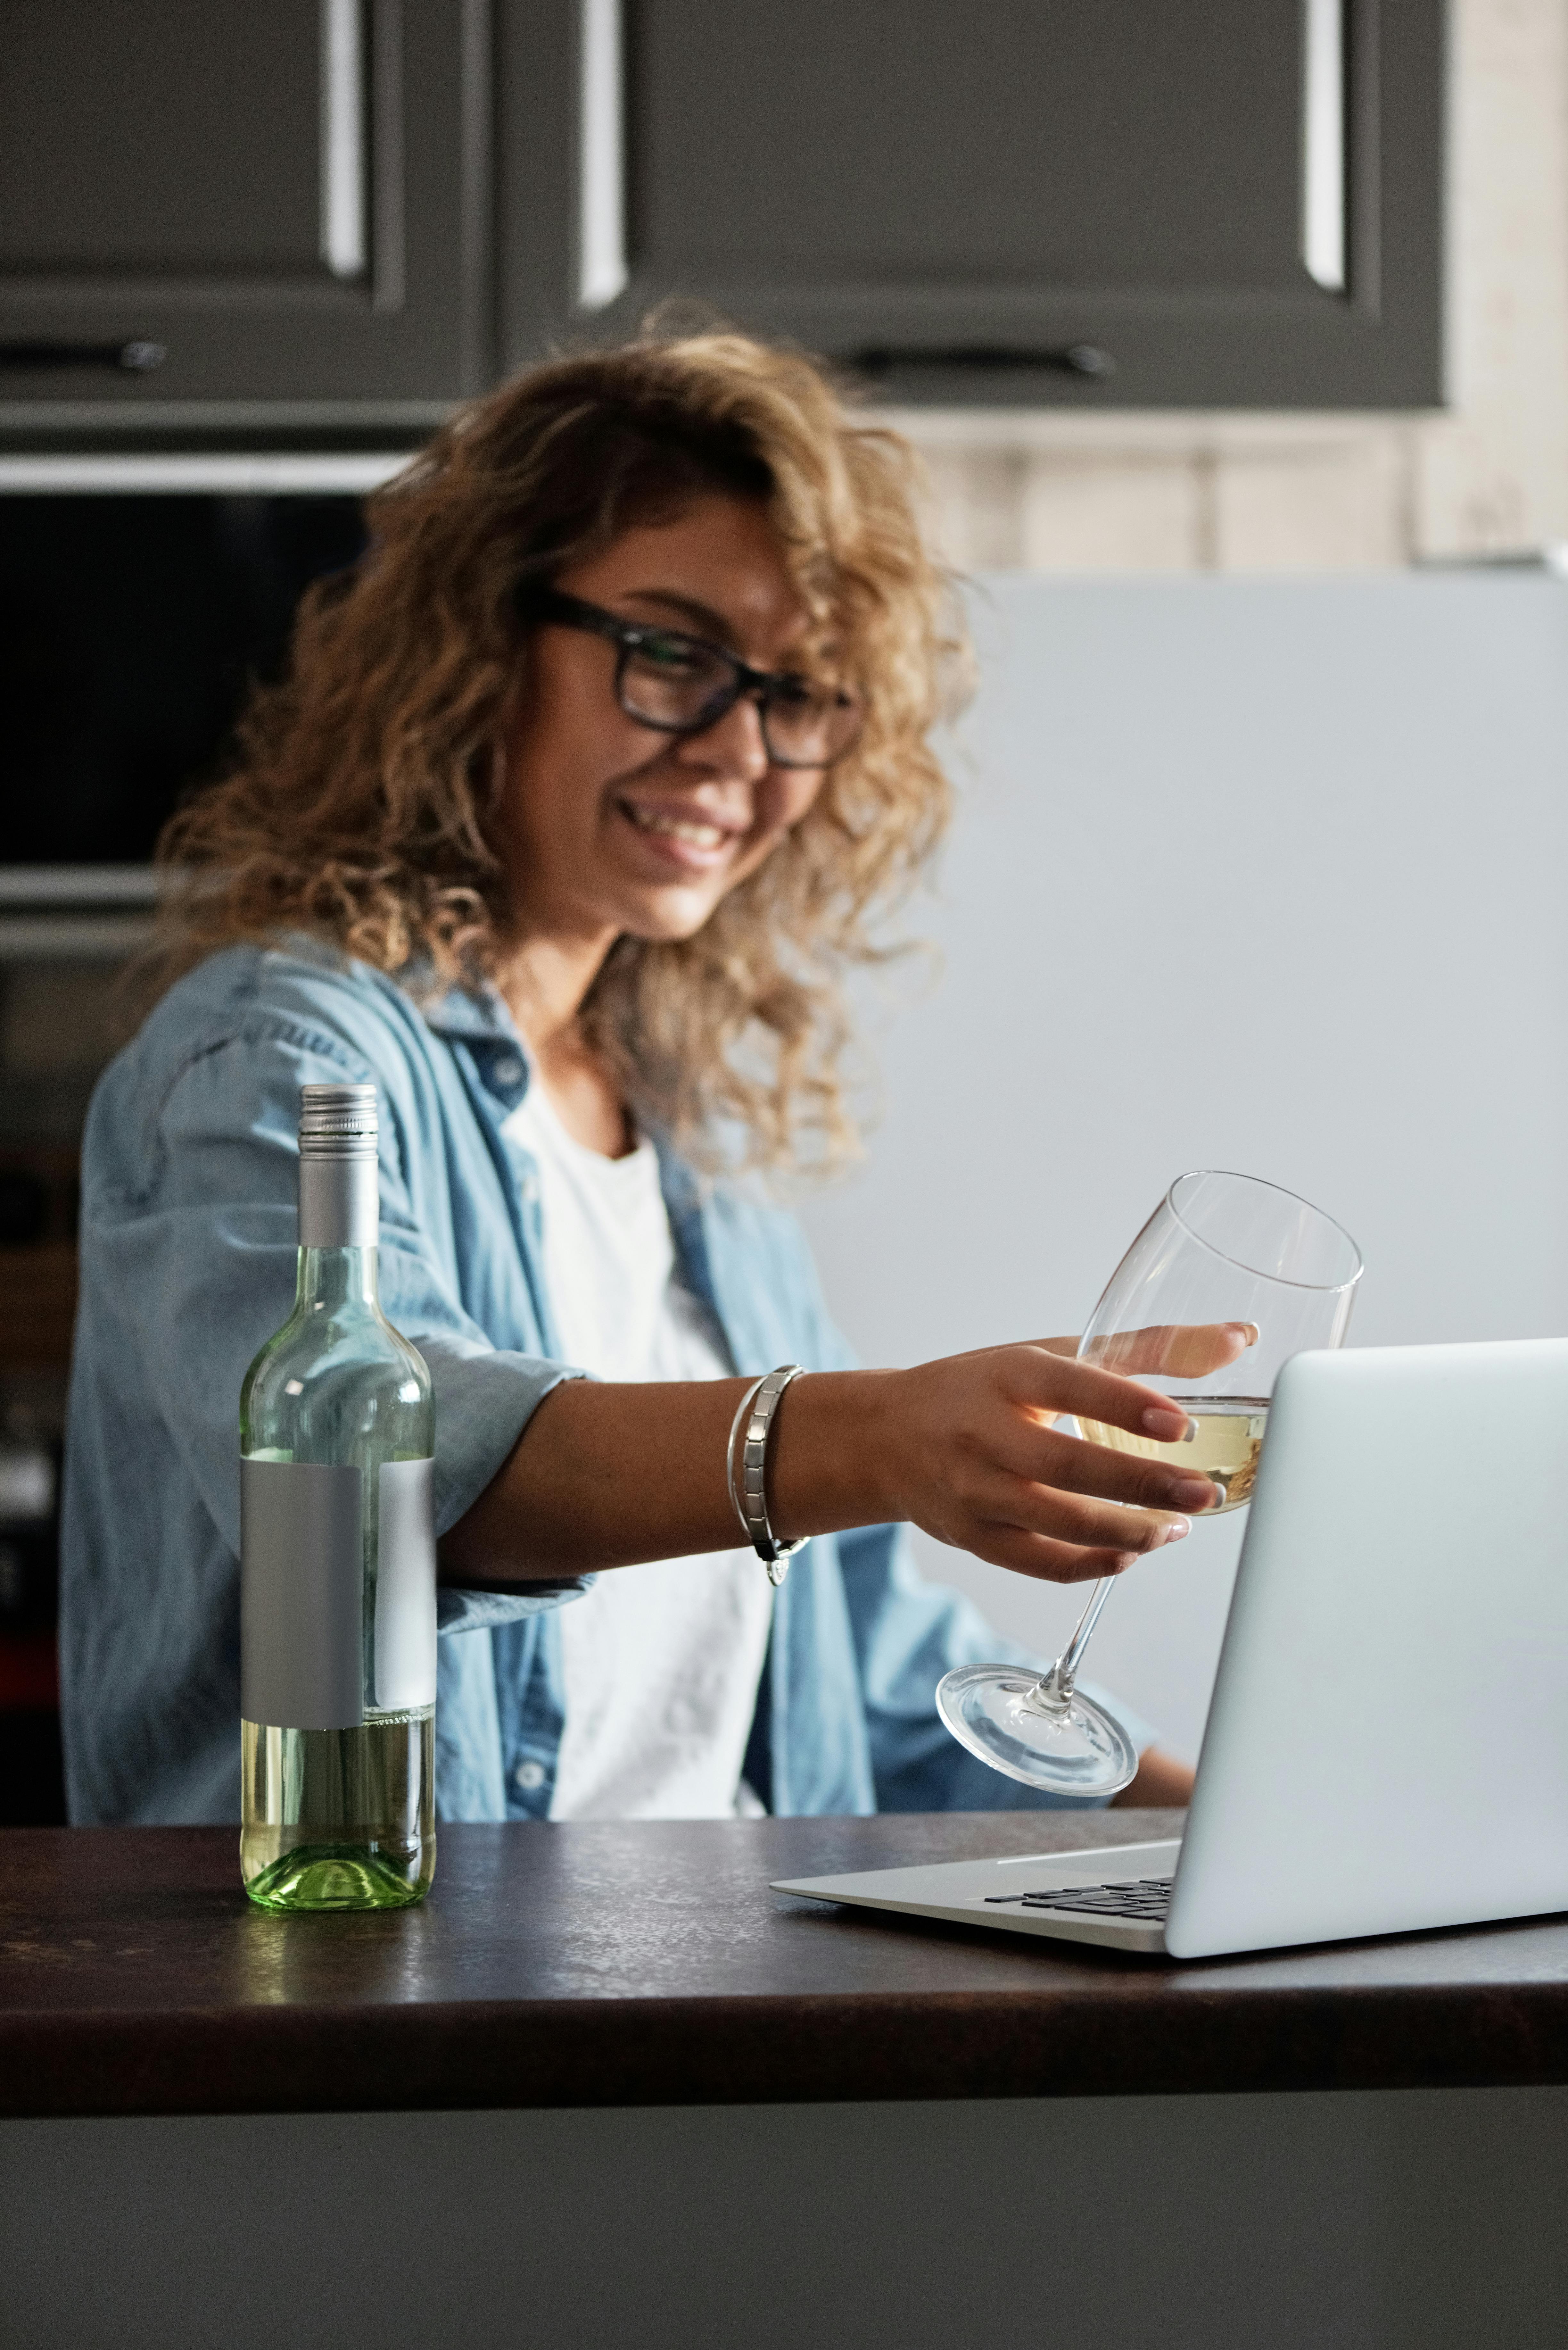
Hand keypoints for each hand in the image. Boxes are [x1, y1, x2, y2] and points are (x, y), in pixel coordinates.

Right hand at [793, 1322, 1254, 1586]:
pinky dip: (1092, 1565)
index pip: (1069, 1385)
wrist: (887, 1438)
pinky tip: (1132, 1553)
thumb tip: (1237, 1341)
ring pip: (1057, 1524)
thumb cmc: (983, 1390)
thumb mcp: (1049, 1356)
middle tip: (1202, 1493)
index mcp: (1006, 1374)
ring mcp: (974, 1492)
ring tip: (1178, 1526)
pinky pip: (1040, 1563)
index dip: (1125, 1405)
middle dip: (1142, 1484)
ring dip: (1127, 1532)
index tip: (1179, 1424)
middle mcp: (983, 1433)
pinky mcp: (973, 1538)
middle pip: (1067, 1465)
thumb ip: (1145, 1350)